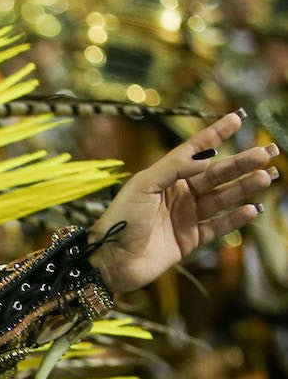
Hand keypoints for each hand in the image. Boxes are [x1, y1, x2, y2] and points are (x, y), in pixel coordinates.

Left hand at [87, 109, 277, 295]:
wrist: (110, 260)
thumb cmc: (121, 219)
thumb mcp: (142, 186)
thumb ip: (174, 168)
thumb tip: (207, 157)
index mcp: (164, 177)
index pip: (195, 150)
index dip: (216, 134)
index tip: (238, 118)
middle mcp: (178, 194)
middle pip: (216, 174)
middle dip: (242, 162)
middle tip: (268, 152)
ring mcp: (186, 217)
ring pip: (222, 198)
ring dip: (244, 187)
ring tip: (266, 176)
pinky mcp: (190, 240)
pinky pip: (219, 226)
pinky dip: (235, 218)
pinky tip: (252, 209)